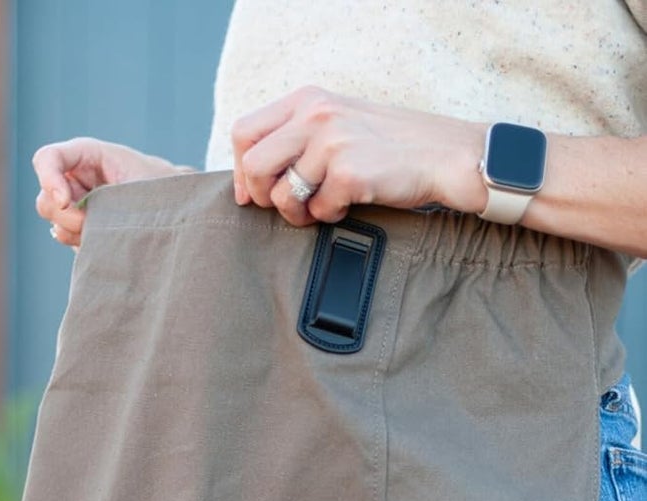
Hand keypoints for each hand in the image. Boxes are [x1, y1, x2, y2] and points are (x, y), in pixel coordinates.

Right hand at [33, 137, 190, 245]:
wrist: (175, 204)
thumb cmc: (159, 187)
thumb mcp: (136, 189)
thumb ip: (103, 204)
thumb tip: (61, 230)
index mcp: (87, 155)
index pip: (47, 159)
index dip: (48, 180)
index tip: (65, 202)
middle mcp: (74, 177)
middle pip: (45, 200)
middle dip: (67, 218)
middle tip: (94, 225)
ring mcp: (73, 202)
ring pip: (54, 222)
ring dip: (77, 233)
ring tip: (108, 230)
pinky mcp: (78, 223)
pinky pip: (66, 237)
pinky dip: (82, 242)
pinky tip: (104, 237)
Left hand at [231, 87, 486, 224]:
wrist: (445, 155)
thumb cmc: (386, 147)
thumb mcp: (336, 123)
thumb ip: (294, 138)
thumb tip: (245, 178)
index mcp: (308, 99)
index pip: (243, 132)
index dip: (240, 169)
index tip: (253, 192)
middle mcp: (316, 114)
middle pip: (253, 166)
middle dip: (262, 197)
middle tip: (288, 206)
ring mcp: (332, 141)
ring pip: (280, 196)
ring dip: (298, 213)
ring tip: (323, 205)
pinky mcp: (349, 171)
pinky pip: (316, 210)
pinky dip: (329, 216)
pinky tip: (349, 203)